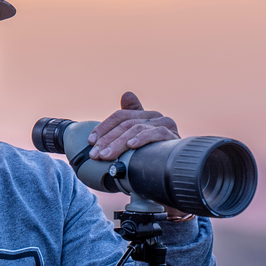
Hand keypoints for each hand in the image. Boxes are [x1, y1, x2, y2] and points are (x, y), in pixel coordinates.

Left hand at [88, 92, 192, 220]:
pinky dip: (142, 138)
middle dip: (107, 140)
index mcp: (144, 115)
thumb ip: (128, 120)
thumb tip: (126, 94)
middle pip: (125, 124)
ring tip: (107, 155)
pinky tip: (131, 145)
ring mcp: (164, 125)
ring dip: (119, 143)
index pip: (120, 116)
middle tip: (96, 154)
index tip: (90, 141)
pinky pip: (156, 133)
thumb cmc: (152, 154)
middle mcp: (154, 117)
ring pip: (136, 128)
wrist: (174, 171)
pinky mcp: (172, 135)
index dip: (103, 128)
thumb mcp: (136, 140)